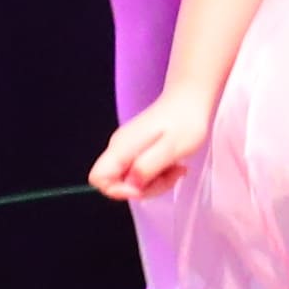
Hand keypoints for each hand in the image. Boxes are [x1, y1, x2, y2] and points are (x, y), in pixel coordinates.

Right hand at [91, 91, 211, 201]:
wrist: (189, 98)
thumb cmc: (185, 123)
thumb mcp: (170, 148)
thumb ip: (147, 167)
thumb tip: (132, 186)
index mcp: (122, 148)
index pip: (98, 178)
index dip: (118, 190)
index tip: (144, 187)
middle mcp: (119, 148)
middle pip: (117, 182)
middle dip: (144, 188)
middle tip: (170, 176)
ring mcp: (127, 148)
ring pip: (131, 179)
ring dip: (155, 182)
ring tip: (176, 169)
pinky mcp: (138, 148)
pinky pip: (140, 171)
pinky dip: (157, 174)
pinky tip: (173, 164)